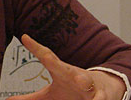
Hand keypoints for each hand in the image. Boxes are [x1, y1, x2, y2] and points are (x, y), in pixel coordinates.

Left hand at [7, 35, 125, 99]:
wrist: (106, 89)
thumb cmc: (73, 91)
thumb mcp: (51, 95)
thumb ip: (31, 98)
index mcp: (62, 72)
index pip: (47, 58)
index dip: (35, 48)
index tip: (25, 38)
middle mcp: (75, 75)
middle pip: (66, 68)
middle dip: (57, 64)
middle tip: (47, 58)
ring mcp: (90, 85)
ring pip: (87, 83)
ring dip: (84, 82)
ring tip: (81, 82)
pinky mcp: (103, 96)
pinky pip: (100, 99)